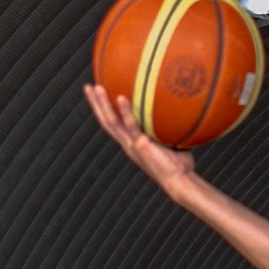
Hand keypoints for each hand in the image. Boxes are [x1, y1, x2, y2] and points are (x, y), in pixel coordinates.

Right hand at [84, 79, 205, 202]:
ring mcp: (132, 145)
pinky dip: (125, 112)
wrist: (180, 181)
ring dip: (102, 104)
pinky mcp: (141, 146)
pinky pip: (131, 126)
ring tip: (97, 87)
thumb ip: (169, 126)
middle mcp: (128, 143)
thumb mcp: (171, 140)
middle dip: (95, 104)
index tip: (97, 93)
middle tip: (87, 86)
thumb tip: (181, 106)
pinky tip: (121, 98)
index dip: (103, 110)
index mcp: (131, 142)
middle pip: (106, 121)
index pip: (113, 123)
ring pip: (112, 122)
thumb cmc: (179, 163)